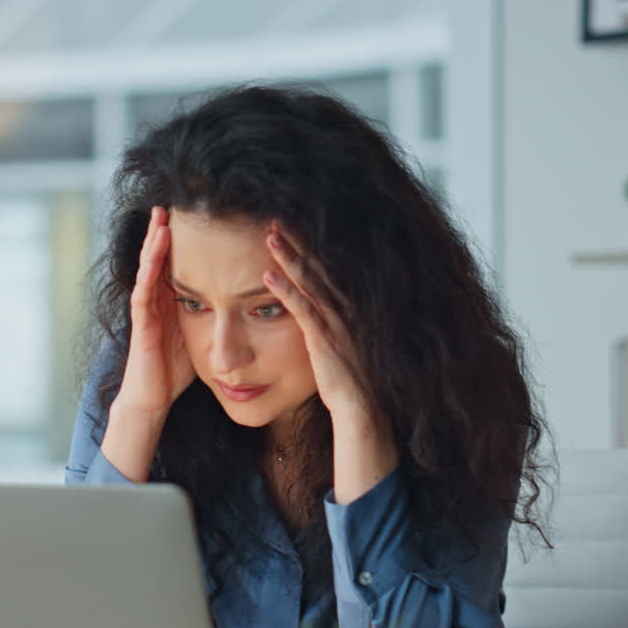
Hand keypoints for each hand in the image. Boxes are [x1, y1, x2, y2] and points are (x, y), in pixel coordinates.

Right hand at [115, 206, 196, 417]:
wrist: (153, 398)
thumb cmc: (175, 369)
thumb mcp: (199, 334)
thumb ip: (211, 313)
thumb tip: (240, 300)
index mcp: (169, 300)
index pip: (175, 262)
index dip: (181, 240)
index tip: (193, 215)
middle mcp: (155, 300)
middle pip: (158, 258)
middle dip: (163, 231)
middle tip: (172, 203)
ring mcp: (145, 310)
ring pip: (148, 269)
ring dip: (153, 244)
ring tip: (160, 218)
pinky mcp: (141, 324)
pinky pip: (143, 293)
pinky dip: (148, 272)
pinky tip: (154, 255)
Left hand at [263, 223, 397, 501]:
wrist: (360, 412)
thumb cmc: (342, 382)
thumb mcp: (328, 346)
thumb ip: (319, 325)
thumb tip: (307, 313)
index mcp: (341, 310)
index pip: (321, 270)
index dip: (303, 247)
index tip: (284, 226)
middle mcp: (341, 310)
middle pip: (316, 267)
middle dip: (296, 241)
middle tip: (273, 216)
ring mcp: (334, 323)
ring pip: (310, 282)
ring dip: (288, 257)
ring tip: (269, 234)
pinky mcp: (324, 340)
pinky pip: (303, 309)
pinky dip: (285, 290)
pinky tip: (268, 275)